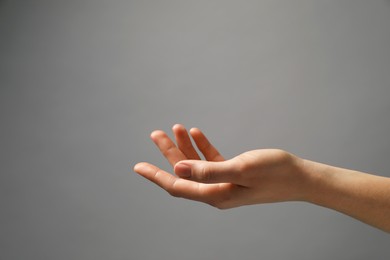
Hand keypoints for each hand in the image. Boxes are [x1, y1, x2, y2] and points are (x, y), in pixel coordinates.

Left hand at [134, 124, 307, 208]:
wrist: (300, 177)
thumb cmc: (274, 173)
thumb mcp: (240, 169)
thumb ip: (208, 171)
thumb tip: (178, 171)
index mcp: (215, 195)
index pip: (177, 186)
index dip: (156, 176)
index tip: (138, 167)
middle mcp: (216, 191)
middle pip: (184, 172)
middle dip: (168, 153)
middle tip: (155, 134)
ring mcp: (224, 182)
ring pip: (196, 164)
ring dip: (185, 147)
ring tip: (175, 127)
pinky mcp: (233, 173)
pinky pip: (211, 160)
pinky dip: (202, 147)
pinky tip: (196, 133)